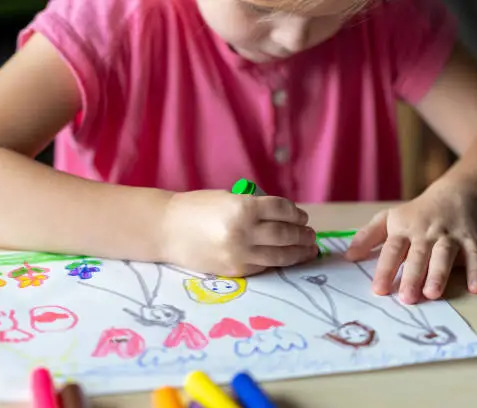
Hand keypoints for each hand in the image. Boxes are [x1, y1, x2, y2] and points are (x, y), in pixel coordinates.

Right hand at [161, 190, 317, 276]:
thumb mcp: (227, 198)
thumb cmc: (195, 209)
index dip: (296, 214)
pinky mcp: (234, 270)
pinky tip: (285, 259)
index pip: (281, 210)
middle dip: (302, 235)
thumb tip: (284, 219)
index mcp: (242, 207)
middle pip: (284, 234)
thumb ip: (254, 208)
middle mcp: (244, 231)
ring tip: (307, 250)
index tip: (302, 217)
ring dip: (298, 252)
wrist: (166, 230)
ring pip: (279, 255)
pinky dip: (278, 263)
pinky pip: (263, 267)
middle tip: (311, 235)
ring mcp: (239, 253)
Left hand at [344, 186, 476, 303]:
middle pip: (418, 255)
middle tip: (406, 298)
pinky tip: (475, 288)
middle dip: (412, 276)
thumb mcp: (387, 219)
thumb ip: (367, 237)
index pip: (392, 250)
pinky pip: (475, 256)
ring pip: (444, 256)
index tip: (378, 289)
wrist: (454, 196)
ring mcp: (449, 236)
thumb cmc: (415, 214)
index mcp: (403, 229)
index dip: (385, 269)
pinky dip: (476, 271)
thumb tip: (348, 256)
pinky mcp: (471, 240)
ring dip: (439, 274)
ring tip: (432, 294)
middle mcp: (426, 233)